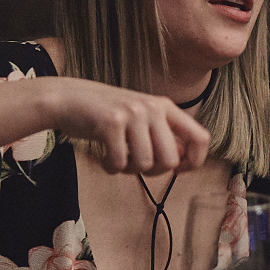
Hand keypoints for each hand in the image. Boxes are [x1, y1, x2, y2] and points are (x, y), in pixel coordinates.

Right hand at [39, 77, 210, 174]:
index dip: (194, 161)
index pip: (201, 137)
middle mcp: (153, 108)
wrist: (68, 98)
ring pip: (145, 164)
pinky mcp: (111, 123)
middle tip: (136, 164)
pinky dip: (111, 168)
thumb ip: (163, 135)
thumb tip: (183, 161)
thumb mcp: (142, 117)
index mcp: (165, 107)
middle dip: (154, 172)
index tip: (178, 170)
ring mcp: (132, 114)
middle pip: (170, 160)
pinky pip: (119, 163)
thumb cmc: (107, 114)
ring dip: (129, 169)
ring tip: (118, 157)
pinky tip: (105, 158)